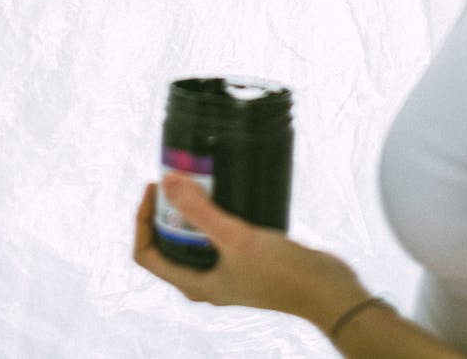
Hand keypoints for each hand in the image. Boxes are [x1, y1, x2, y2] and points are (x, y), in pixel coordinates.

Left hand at [133, 173, 371, 329]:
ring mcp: (225, 271)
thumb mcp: (236, 238)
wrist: (326, 290)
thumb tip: (167, 182)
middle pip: (167, 243)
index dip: (141, 220)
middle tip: (174, 177)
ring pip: (192, 238)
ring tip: (195, 179)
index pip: (147, 254)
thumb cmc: (282, 274)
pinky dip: (212, 213)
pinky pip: (216, 234)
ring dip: (189, 210)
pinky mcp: (244, 260)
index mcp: (194, 284)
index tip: (154, 188)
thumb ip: (200, 211)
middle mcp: (205, 280)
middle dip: (165, 210)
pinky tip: (223, 192)